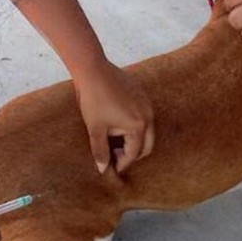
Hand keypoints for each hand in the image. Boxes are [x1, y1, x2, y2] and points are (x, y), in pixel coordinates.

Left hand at [74, 60, 154, 174]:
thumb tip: (102, 169)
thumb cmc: (94, 100)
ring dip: (135, 140)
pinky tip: (118, 125)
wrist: (93, 71)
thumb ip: (101, 151)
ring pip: (147, 131)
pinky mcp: (142, 95)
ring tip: (115, 141)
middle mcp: (148, 115)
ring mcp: (147, 104)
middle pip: (147, 145)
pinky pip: (144, 117)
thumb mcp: (96, 129)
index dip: (122, 163)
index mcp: (138, 126)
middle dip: (133, 154)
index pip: (134, 153)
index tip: (112, 167)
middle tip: (116, 157)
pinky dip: (136, 126)